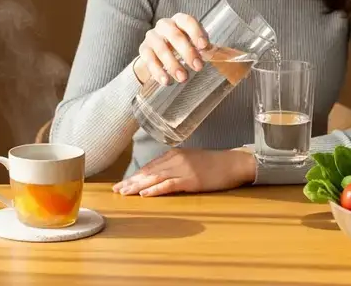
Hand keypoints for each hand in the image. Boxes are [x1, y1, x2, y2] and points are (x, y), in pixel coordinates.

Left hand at [112, 148, 256, 196]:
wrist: (233, 163)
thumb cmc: (214, 163)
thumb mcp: (191, 160)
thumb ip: (175, 165)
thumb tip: (160, 175)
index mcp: (174, 154)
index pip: (149, 166)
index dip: (134, 176)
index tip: (122, 183)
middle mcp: (175, 160)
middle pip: (148, 172)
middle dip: (131, 181)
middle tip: (116, 190)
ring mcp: (183, 169)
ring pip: (154, 178)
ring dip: (137, 186)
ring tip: (124, 193)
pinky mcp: (190, 180)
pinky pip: (169, 185)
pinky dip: (155, 190)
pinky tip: (144, 195)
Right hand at [132, 13, 210, 84]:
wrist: (158, 54)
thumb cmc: (181, 47)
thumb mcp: (194, 44)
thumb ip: (204, 48)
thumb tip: (223, 56)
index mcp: (179, 20)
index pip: (188, 21)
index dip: (196, 33)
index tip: (204, 46)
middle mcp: (164, 25)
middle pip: (175, 35)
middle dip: (188, 52)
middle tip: (198, 67)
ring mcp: (152, 37)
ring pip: (161, 48)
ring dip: (173, 64)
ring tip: (183, 78)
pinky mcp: (143, 50)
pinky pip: (149, 60)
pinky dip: (158, 71)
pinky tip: (166, 81)